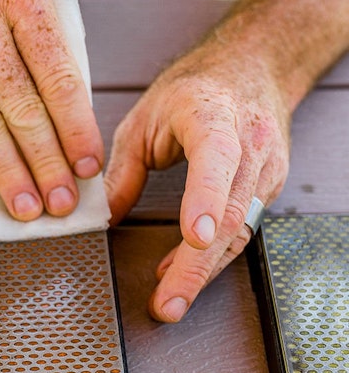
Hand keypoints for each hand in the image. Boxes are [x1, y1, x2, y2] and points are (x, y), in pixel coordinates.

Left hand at [104, 43, 290, 321]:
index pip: (216, 158)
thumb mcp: (144, 118)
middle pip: (229, 214)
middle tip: (167, 304)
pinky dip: (210, 258)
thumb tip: (103, 218)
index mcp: (213, 116)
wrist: (252, 69)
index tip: (194, 237)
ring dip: (202, 273)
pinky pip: (240, 231)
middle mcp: (249, 144)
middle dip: (195, 266)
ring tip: (169, 301)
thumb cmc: (195, 90)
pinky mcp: (267, 189)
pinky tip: (181, 272)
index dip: (205, 199)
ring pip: (238, 232)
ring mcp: (265, 169)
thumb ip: (123, 170)